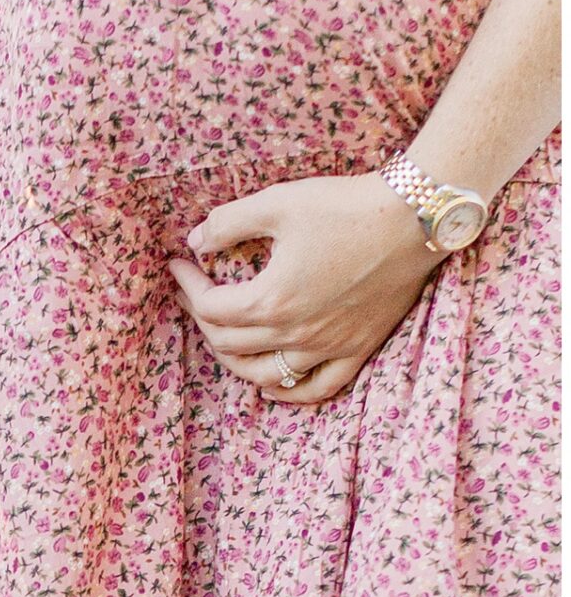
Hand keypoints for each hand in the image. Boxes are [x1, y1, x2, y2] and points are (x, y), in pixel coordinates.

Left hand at [169, 173, 442, 405]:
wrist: (416, 216)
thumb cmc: (347, 205)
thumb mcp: (279, 203)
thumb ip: (229, 222)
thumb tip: (196, 240)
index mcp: (269, 300)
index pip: (210, 308)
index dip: (188, 287)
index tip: (179, 265)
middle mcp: (294, 333)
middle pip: (228, 344)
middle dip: (202, 318)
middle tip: (194, 294)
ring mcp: (326, 347)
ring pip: (264, 376)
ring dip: (234, 362)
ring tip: (223, 338)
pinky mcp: (357, 349)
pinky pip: (317, 389)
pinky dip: (288, 393)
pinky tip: (271, 387)